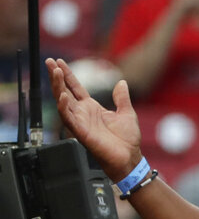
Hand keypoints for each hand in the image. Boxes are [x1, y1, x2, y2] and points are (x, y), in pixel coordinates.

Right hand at [48, 58, 141, 180]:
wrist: (129, 157)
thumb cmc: (127, 140)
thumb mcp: (127, 113)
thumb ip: (122, 98)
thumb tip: (122, 82)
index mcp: (92, 108)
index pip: (75, 87)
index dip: (67, 75)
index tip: (58, 62)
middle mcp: (83, 113)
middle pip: (64, 91)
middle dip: (56, 76)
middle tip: (49, 61)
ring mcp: (80, 122)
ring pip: (63, 101)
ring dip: (57, 86)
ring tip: (54, 72)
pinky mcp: (80, 132)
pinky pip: (68, 117)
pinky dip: (64, 106)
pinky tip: (62, 95)